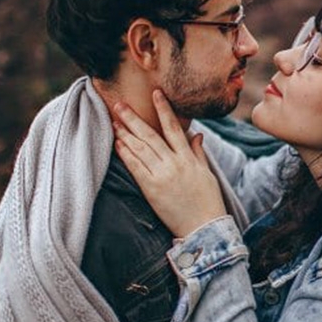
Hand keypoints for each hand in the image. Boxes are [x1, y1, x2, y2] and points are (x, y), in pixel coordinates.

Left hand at [113, 90, 227, 237]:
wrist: (204, 227)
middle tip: (119, 104)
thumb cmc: (207, 201)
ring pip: (140, 149)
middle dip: (133, 118)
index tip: (155, 93)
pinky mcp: (151, 189)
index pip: (173, 127)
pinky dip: (126, 154)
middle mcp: (174, 163)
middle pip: (150, 135)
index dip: (164, 109)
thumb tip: (197, 134)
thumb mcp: (206, 173)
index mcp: (188, 158)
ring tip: (114, 121)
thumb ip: (198, 153)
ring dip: (125, 134)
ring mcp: (162, 176)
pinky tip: (117, 143)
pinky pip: (135, 167)